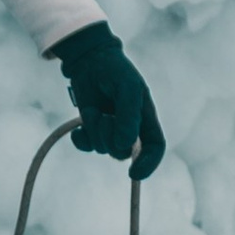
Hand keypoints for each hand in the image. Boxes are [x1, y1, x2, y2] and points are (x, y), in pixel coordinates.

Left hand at [51, 21, 165, 179]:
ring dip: (95, 131)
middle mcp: (130, 128)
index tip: (134, 174)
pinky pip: (86, 147)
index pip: (155, 147)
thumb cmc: (114, 70)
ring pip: (103, 149)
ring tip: (95, 111)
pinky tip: (79, 126)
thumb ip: (128, 115)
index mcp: (146, 118)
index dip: (149, 164)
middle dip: (111, 139)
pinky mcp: (92, 130)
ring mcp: (110, 130)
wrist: (89, 60)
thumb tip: (125, 144)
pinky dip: (81, 139)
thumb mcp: (127, 87)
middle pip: (124, 152)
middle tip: (105, 117)